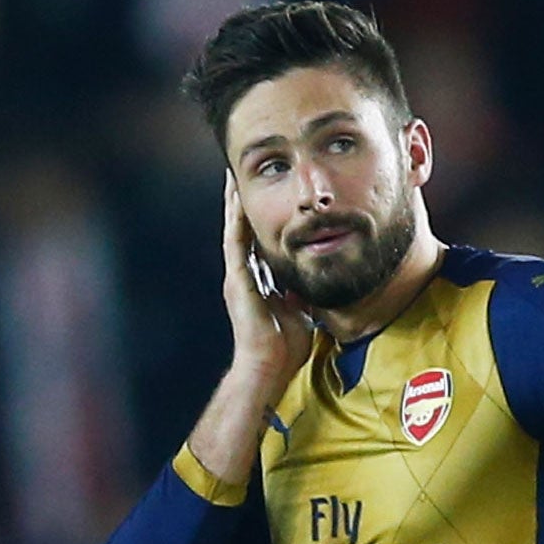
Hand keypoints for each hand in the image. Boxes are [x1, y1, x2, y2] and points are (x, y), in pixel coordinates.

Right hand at [221, 171, 313, 397]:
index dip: (256, 218)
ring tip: (232, 177)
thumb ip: (300, 293)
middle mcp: (242, 276)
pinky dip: (236, 219)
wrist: (269, 368)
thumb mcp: (299, 311)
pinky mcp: (238, 281)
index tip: (261, 195)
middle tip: (239, 175)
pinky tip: (236, 198)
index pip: (255, 243)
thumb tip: (311, 281)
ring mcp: (238, 278)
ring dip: (233, 204)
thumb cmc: (285, 348)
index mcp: (256, 283)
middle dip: (240, 204)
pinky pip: (236, 243)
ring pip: (234, 231)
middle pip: (240, 231)